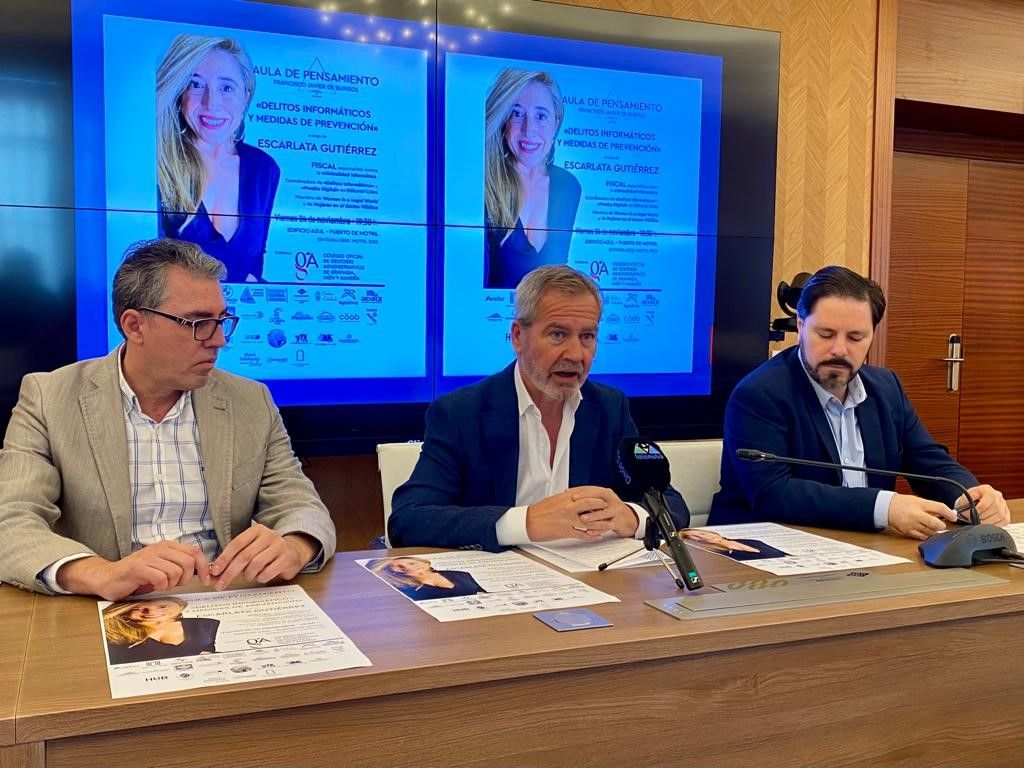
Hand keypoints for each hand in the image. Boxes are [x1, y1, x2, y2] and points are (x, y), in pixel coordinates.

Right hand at [57, 541, 209, 599]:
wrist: (108, 578)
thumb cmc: (138, 576)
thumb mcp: (163, 568)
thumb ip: (180, 566)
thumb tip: (204, 572)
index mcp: (167, 546)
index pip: (195, 552)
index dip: (204, 567)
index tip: (206, 580)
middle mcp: (159, 548)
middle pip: (189, 562)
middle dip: (187, 578)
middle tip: (175, 584)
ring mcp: (148, 556)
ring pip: (177, 571)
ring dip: (172, 584)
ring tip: (161, 585)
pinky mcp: (138, 568)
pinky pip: (161, 578)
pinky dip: (161, 586)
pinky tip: (153, 586)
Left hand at [210, 525, 316, 589]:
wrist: (294, 551)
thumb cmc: (267, 552)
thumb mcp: (251, 549)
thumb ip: (235, 559)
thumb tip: (215, 574)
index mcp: (257, 530)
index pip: (236, 544)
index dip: (224, 558)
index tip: (215, 571)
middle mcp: (269, 535)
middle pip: (244, 556)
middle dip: (230, 572)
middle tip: (221, 584)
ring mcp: (279, 546)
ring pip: (256, 565)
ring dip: (248, 575)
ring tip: (249, 576)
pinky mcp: (287, 558)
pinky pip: (267, 572)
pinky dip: (260, 578)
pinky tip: (262, 576)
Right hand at [525, 486, 637, 541]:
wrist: (527, 521)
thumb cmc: (538, 511)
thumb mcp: (553, 500)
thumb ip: (566, 499)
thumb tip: (574, 497)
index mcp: (564, 497)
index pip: (584, 494)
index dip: (594, 495)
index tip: (601, 496)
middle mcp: (567, 506)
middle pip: (589, 504)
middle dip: (600, 505)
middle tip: (607, 506)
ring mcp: (567, 519)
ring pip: (588, 520)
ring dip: (599, 522)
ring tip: (607, 523)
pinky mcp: (565, 530)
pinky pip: (582, 533)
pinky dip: (592, 535)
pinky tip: (598, 536)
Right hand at [887, 494, 955, 539]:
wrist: (886, 508)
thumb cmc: (902, 503)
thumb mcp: (918, 500)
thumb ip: (931, 507)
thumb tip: (946, 513)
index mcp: (919, 505)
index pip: (939, 508)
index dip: (949, 514)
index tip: (953, 517)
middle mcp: (916, 515)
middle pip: (936, 524)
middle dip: (941, 525)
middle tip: (941, 524)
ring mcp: (912, 525)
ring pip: (931, 532)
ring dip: (934, 530)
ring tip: (930, 525)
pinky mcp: (908, 532)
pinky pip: (923, 537)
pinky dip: (926, 534)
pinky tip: (924, 530)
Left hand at [956, 485, 1009, 525]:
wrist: (972, 504)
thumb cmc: (968, 501)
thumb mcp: (963, 498)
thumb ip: (966, 498)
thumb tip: (974, 496)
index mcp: (987, 489)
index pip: (989, 498)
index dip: (981, 508)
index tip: (973, 514)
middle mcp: (998, 496)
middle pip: (996, 508)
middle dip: (984, 517)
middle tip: (975, 521)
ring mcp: (1003, 505)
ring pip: (1001, 515)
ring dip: (989, 522)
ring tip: (979, 523)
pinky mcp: (1006, 514)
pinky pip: (1005, 521)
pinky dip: (995, 525)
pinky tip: (987, 525)